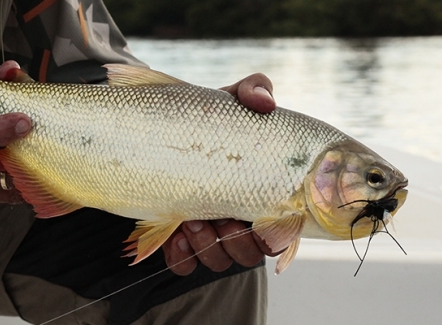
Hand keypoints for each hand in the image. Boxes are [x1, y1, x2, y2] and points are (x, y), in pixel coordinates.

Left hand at [162, 73, 277, 275]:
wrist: (156, 130)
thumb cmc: (206, 118)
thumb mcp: (231, 99)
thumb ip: (253, 89)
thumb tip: (264, 103)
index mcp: (261, 191)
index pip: (285, 230)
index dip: (275, 234)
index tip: (257, 220)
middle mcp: (239, 217)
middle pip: (253, 254)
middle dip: (236, 242)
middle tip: (218, 219)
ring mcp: (209, 231)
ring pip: (220, 261)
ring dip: (209, 247)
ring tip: (191, 222)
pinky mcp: (178, 239)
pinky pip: (185, 264)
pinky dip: (183, 256)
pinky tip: (175, 235)